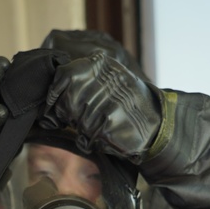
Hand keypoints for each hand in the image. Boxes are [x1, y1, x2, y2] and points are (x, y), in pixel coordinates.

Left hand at [41, 49, 162, 163]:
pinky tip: (109, 137)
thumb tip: (52, 93)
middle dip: (70, 116)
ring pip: (77, 122)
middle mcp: (105, 79)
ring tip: (103, 127)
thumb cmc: (127, 105)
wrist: (157, 124)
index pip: (64, 75)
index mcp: (103, 66)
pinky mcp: (110, 120)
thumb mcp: (110, 82)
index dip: (54, 94)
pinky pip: (88, 137)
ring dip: (85, 131)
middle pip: (67, 102)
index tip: (53, 106)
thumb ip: (84, 80)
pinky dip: (93, 142)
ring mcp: (107, 99)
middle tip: (85, 120)